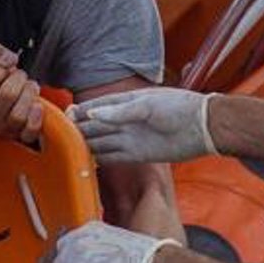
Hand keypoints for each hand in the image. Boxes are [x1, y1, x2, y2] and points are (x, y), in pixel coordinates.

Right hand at [0, 42, 44, 143]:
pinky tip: (35, 105)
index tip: (2, 72)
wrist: (2, 97)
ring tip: (27, 89)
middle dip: (20, 78)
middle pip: (9, 93)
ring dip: (30, 94)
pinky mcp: (19, 137)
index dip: (2, 68)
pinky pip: (31, 130)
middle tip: (18, 77)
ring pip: (20, 113)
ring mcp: (2, 130)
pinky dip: (37, 116)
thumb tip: (8, 60)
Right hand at [70, 88, 216, 162]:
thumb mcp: (148, 105)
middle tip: (60, 137)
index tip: (65, 117)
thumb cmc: (180, 108)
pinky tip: (86, 160)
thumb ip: (120, 111)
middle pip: (96, 126)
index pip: (97, 106)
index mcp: (127, 102)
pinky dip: (99, 158)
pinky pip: (113, 156)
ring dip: (86, 145)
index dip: (81, 111)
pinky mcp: (137, 154)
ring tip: (67, 150)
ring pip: (102, 141)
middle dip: (79, 130)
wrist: (203, 128)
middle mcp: (126, 120)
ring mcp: (131, 137)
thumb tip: (94, 114)